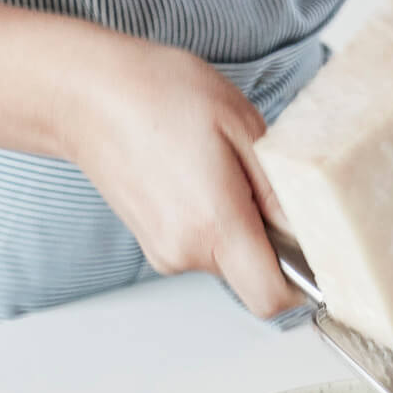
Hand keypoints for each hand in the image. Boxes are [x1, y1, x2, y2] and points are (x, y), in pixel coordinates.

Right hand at [69, 37, 291, 317]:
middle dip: (265, 242)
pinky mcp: (155, 247)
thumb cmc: (158, 94)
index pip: (271, 297)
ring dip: (235, 226)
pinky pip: (201, 248)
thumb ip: (278, 187)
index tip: (305, 253)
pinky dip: (210, 222)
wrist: (87, 96)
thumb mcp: (240, 123)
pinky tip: (193, 178)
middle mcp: (187, 252)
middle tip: (252, 184)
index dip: (297, 283)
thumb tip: (303, 228)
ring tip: (214, 170)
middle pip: (251, 278)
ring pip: (226, 262)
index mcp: (214, 224)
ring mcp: (166, 254)